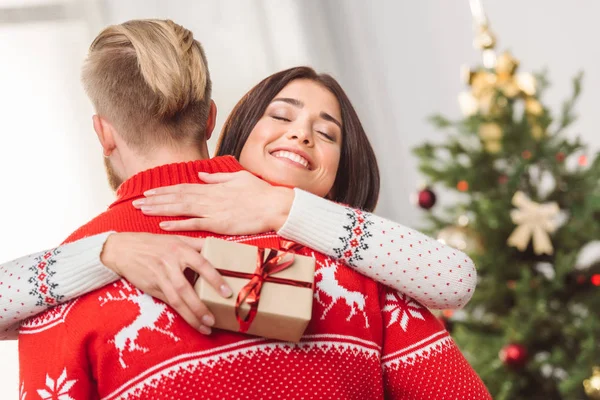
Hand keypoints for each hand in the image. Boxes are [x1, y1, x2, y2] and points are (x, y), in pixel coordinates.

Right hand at [100, 232, 232, 334]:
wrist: (123, 249)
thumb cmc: (154, 243)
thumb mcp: (176, 238)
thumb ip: (197, 244)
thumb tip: (220, 248)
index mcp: (180, 249)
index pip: (201, 264)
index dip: (214, 278)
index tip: (226, 292)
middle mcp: (170, 264)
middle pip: (186, 288)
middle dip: (200, 306)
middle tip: (214, 319)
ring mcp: (160, 277)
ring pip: (176, 300)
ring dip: (191, 315)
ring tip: (206, 327)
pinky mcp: (152, 288)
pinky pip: (168, 302)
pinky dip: (181, 313)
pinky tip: (192, 322)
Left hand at [132, 170, 293, 234]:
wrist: (274, 205)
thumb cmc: (260, 192)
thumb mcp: (238, 177)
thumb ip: (217, 177)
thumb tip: (202, 174)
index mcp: (213, 187)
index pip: (182, 187)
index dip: (164, 190)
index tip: (149, 191)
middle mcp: (209, 197)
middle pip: (176, 197)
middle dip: (155, 199)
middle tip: (136, 202)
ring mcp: (213, 210)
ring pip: (180, 208)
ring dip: (160, 209)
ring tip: (142, 210)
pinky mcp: (219, 224)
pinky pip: (194, 224)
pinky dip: (178, 223)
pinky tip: (163, 224)